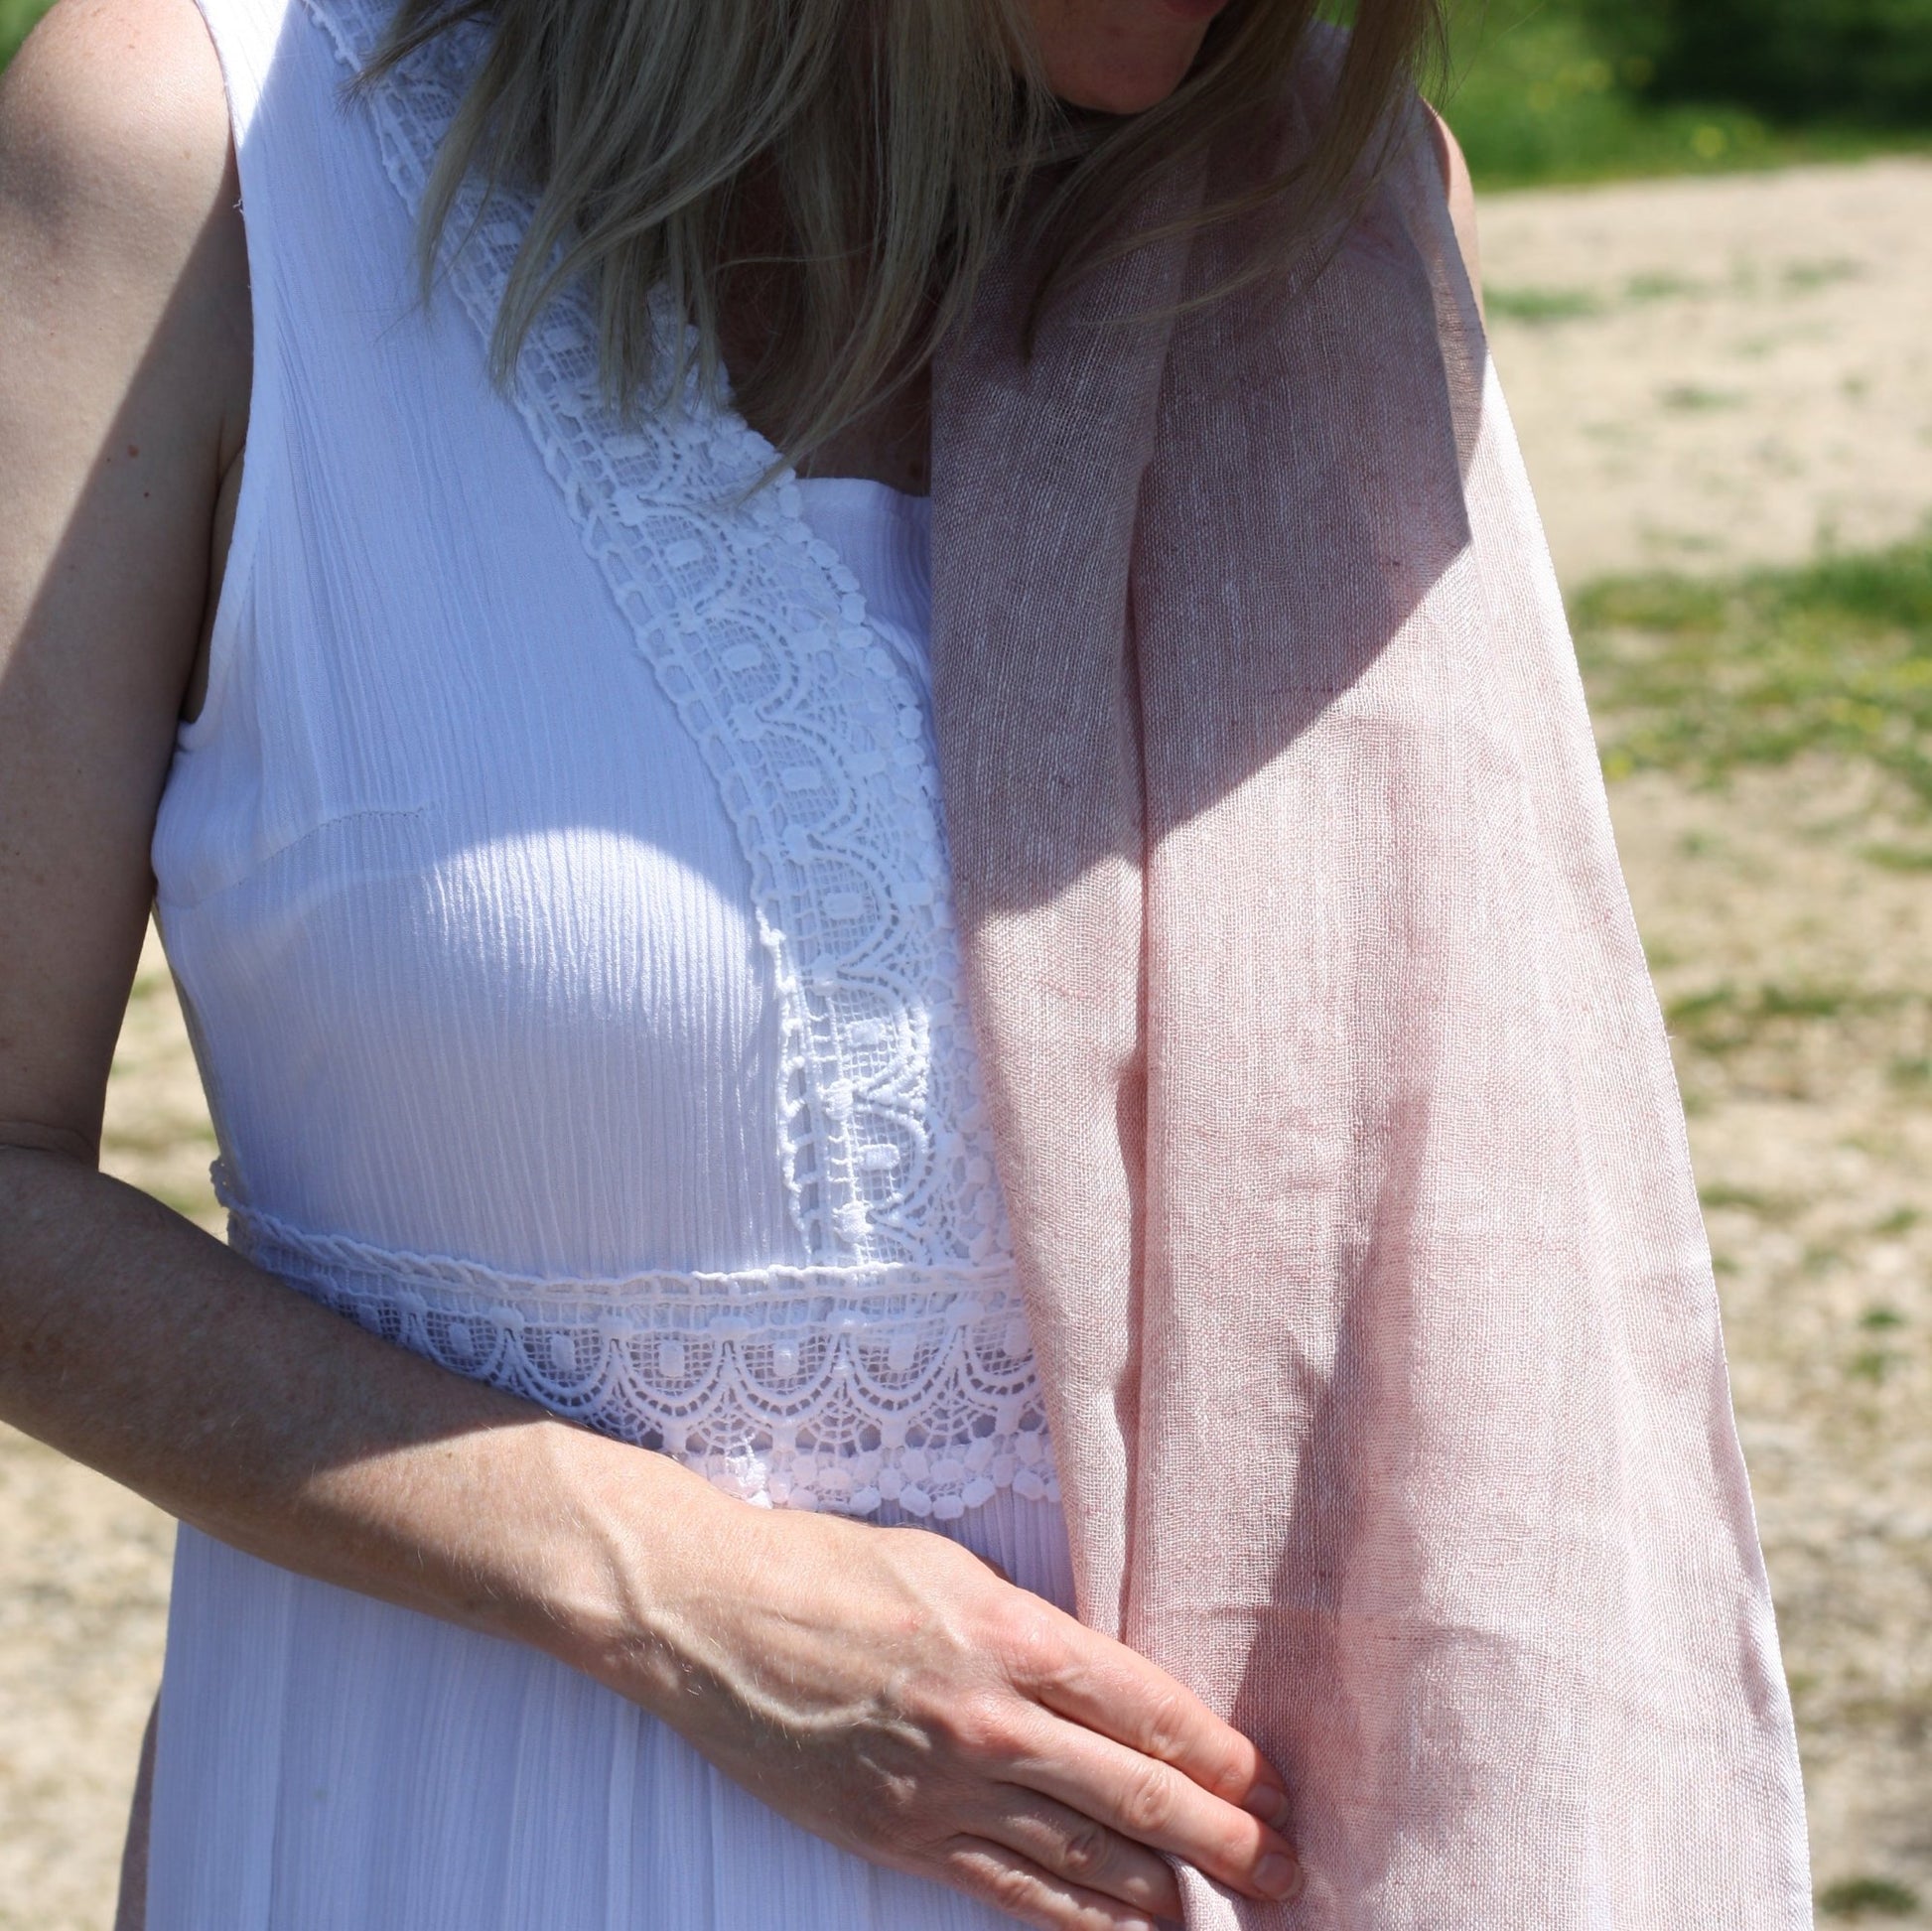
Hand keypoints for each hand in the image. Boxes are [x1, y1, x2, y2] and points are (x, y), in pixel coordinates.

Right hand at [600, 1496, 1301, 1928]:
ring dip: (1163, 1890)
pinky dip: (1074, 1916)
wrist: (712, 1614)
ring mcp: (942, 1785)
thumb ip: (1029, 1630)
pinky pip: (1005, 1889)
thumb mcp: (950, 1567)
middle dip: (1223, 1836)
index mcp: (1009, 1630)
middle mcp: (990, 1715)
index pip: (1145, 1704)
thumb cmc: (831, 1569)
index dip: (1219, 1751)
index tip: (1268, 1780)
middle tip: (1286, 1867)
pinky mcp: (896, 1834)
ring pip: (1082, 1855)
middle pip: (1135, 1790)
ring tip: (1222, 1913)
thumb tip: (1102, 1686)